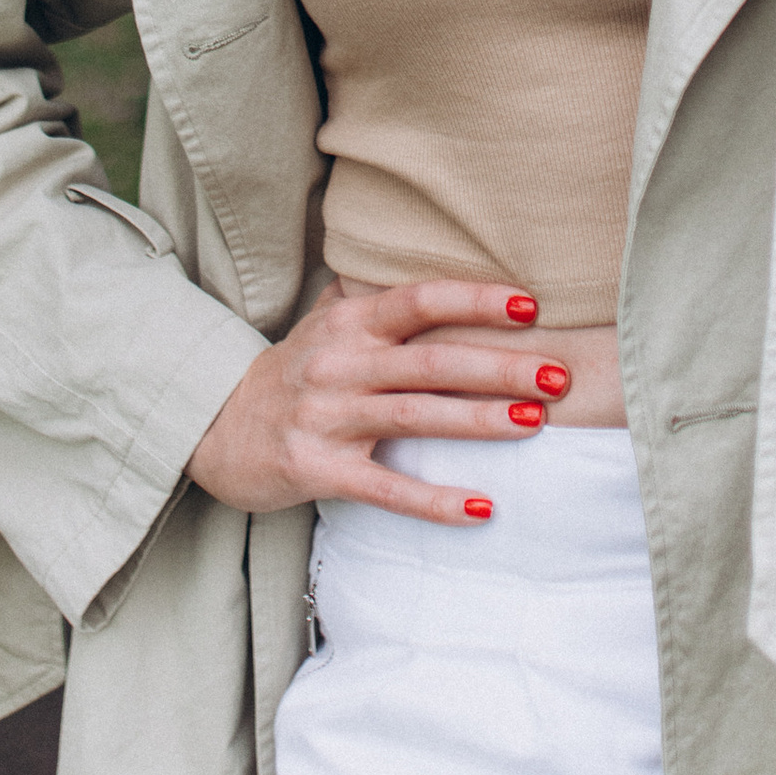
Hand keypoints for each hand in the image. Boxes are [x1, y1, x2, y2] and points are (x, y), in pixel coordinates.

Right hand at [187, 277, 568, 524]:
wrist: (217, 429)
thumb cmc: (292, 373)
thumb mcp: (327, 326)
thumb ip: (376, 299)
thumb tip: (442, 265)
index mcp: (348, 324)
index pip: (419, 300)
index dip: (475, 300)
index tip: (532, 304)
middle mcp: (339, 364)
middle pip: (431, 361)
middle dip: (500, 367)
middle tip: (558, 374)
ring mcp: (328, 418)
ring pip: (416, 417)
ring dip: (480, 421)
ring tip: (535, 422)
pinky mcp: (319, 470)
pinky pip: (386, 488)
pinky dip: (435, 501)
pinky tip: (482, 508)